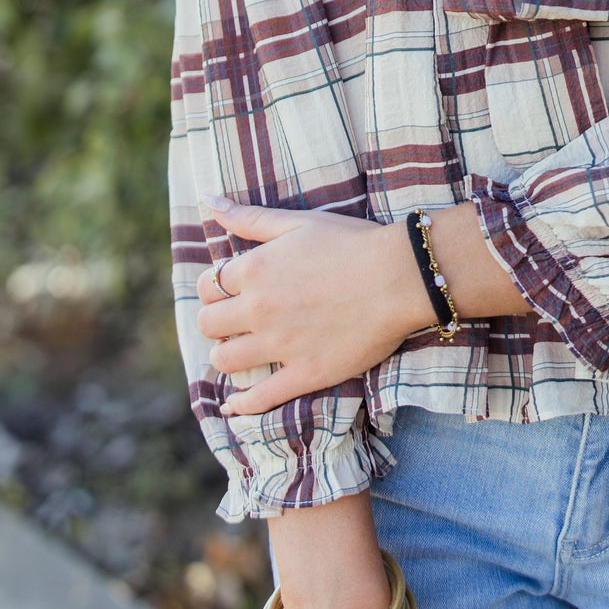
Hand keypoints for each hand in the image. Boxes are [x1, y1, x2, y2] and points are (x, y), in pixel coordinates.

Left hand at [196, 199, 432, 416]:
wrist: (401, 276)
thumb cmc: (353, 243)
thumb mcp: (299, 223)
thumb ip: (251, 218)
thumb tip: (210, 203)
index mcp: (255, 270)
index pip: (208, 286)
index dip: (214, 288)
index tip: (229, 291)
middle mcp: (259, 309)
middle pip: (208, 324)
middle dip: (217, 321)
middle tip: (234, 320)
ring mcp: (280, 346)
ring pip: (225, 360)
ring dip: (226, 355)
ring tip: (241, 350)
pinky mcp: (304, 374)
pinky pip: (259, 399)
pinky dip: (241, 405)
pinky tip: (234, 404)